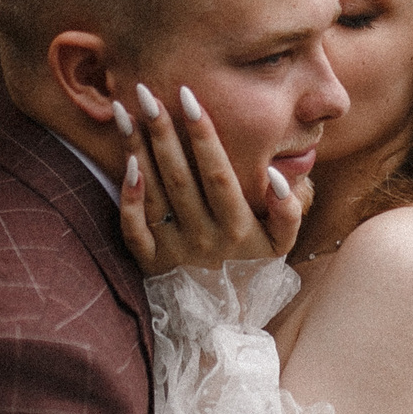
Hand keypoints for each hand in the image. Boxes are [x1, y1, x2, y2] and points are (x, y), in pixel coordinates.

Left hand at [115, 83, 307, 276]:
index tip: (189, 97)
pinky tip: (125, 164)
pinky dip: (129, 199)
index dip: (203, 134)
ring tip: (125, 111)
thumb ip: (288, 212)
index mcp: (237, 227)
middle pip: (180, 177)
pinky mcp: (150, 264)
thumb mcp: (280, 245)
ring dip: (138, 151)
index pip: (218, 172)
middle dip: (163, 131)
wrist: (220, 322)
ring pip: (154, 195)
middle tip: (147, 91)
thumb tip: (278, 176)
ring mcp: (174, 251)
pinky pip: (134, 230)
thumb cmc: (251, 269)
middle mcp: (204, 238)